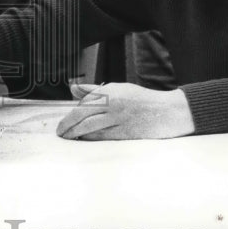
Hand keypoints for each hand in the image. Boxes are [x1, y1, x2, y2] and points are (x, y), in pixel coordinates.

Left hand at [56, 82, 195, 139]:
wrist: (167, 111)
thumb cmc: (141, 99)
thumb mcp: (118, 88)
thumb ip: (94, 90)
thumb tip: (73, 88)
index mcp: (110, 91)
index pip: (84, 102)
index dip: (71, 113)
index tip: (64, 121)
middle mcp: (113, 104)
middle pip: (83, 114)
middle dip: (68, 124)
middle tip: (60, 132)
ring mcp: (119, 119)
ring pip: (90, 127)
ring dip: (76, 133)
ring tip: (68, 137)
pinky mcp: (126, 133)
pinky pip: (103, 136)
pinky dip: (91, 139)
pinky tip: (84, 141)